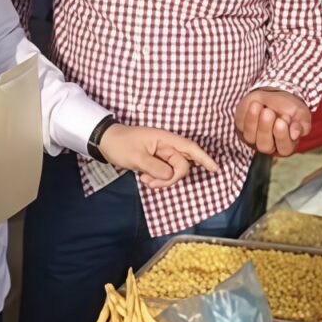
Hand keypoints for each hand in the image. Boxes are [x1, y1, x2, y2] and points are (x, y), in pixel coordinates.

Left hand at [97, 124, 217, 189]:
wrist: (106, 143)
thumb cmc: (119, 144)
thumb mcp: (135, 157)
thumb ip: (154, 166)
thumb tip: (171, 175)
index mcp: (164, 139)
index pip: (189, 148)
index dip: (204, 158)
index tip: (215, 169)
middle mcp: (167, 146)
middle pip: (182, 165)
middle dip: (171, 178)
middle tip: (151, 182)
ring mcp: (162, 154)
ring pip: (174, 172)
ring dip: (162, 180)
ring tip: (145, 179)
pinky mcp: (157, 162)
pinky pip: (165, 173)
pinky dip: (158, 179)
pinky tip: (145, 178)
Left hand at [235, 89, 310, 156]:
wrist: (276, 95)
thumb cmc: (290, 108)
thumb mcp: (301, 114)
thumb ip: (302, 125)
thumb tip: (296, 134)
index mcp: (285, 145)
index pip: (284, 148)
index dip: (282, 136)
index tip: (283, 120)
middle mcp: (269, 145)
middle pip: (265, 146)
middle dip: (265, 129)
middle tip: (268, 112)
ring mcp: (254, 138)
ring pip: (250, 137)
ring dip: (254, 122)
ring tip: (260, 107)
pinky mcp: (242, 128)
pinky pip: (242, 125)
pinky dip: (247, 115)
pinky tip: (254, 105)